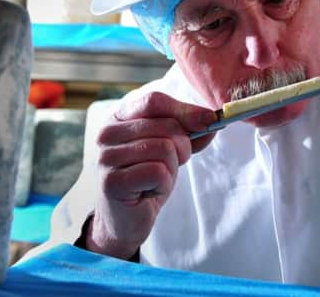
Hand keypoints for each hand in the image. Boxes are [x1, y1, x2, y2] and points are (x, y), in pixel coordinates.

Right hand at [85, 91, 216, 258]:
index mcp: (120, 117)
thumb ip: (190, 131)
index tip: (211, 120)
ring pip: (164, 148)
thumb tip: (213, 119)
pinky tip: (149, 191)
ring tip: (156, 179)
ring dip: (171, 168)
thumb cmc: (148, 177)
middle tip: (170, 164)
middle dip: (182, 147)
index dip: (186, 110)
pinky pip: (158, 172)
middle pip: (166, 126)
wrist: (127, 218)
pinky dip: (163, 184)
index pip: (155, 101)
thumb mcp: (171, 147)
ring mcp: (106, 157)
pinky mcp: (111, 182)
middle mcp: (108, 133)